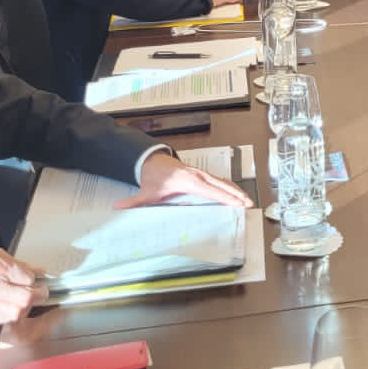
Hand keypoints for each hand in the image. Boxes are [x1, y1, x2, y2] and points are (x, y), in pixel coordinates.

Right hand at [0, 248, 47, 324]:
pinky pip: (4, 319)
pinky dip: (13, 313)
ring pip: (17, 313)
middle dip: (38, 295)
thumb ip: (14, 262)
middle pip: (25, 299)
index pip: (27, 277)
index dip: (37, 279)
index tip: (40, 279)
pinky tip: (12, 305)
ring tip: (25, 299)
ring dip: (26, 307)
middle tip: (41, 292)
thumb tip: (35, 270)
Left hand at [117, 151, 253, 208]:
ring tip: (247, 201)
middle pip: (222, 185)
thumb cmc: (153, 177)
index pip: (211, 190)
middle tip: (249, 204)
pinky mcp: (202, 175)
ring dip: (235, 191)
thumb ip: (133, 202)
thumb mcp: (145, 192)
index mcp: (189, 181)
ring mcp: (202, 174)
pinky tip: (236, 194)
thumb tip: (118, 207)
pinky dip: (229, 187)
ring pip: (223, 182)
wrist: (152, 161)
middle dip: (236, 194)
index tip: (237, 203)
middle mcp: (198, 176)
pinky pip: (219, 181)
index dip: (225, 196)